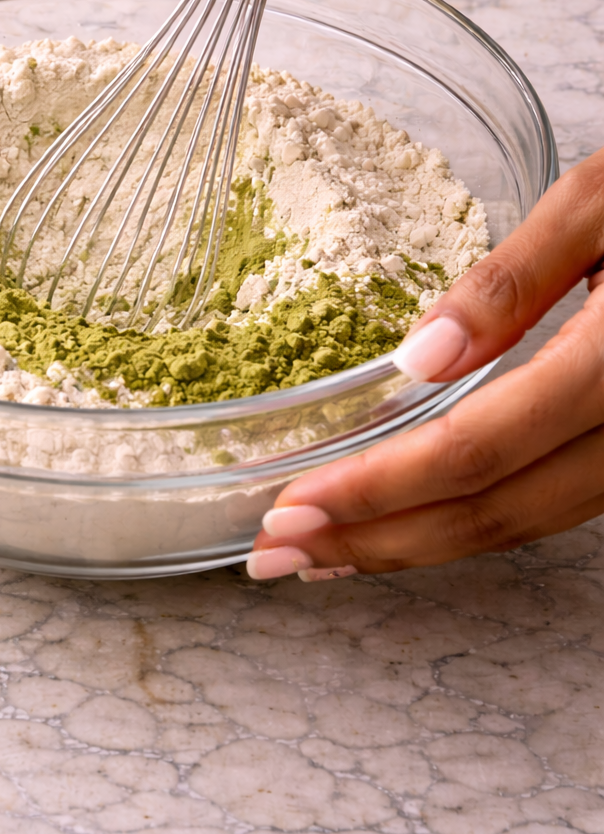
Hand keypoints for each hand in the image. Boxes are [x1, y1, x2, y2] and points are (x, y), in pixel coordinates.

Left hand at [245, 148, 603, 579]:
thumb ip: (517, 276)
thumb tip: (418, 357)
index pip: (478, 451)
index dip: (380, 489)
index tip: (292, 507)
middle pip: (495, 513)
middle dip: (377, 543)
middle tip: (276, 557)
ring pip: (527, 523)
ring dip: (418, 545)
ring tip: (324, 552)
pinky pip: (556, 505)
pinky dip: (474, 521)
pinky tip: (414, 517)